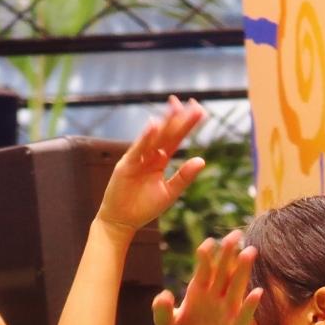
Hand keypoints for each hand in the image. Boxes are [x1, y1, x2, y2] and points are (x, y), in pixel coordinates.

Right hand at [96, 96, 205, 233]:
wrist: (122, 221)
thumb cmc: (144, 207)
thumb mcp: (169, 192)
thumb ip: (184, 176)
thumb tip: (202, 160)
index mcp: (160, 160)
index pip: (176, 139)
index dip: (187, 125)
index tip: (200, 110)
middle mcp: (149, 156)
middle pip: (167, 134)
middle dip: (179, 119)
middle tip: (193, 104)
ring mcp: (137, 159)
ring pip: (153, 138)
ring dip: (165, 123)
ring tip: (176, 107)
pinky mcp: (126, 166)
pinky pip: (138, 150)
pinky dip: (145, 138)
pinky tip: (154, 126)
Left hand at [152, 231, 262, 324]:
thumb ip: (161, 310)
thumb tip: (165, 294)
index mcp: (197, 293)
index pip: (203, 270)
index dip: (206, 256)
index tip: (208, 243)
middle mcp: (214, 297)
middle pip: (223, 271)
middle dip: (229, 253)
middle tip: (236, 234)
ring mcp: (227, 311)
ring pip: (236, 286)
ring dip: (243, 270)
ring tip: (250, 252)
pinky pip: (244, 314)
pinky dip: (250, 304)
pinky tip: (257, 293)